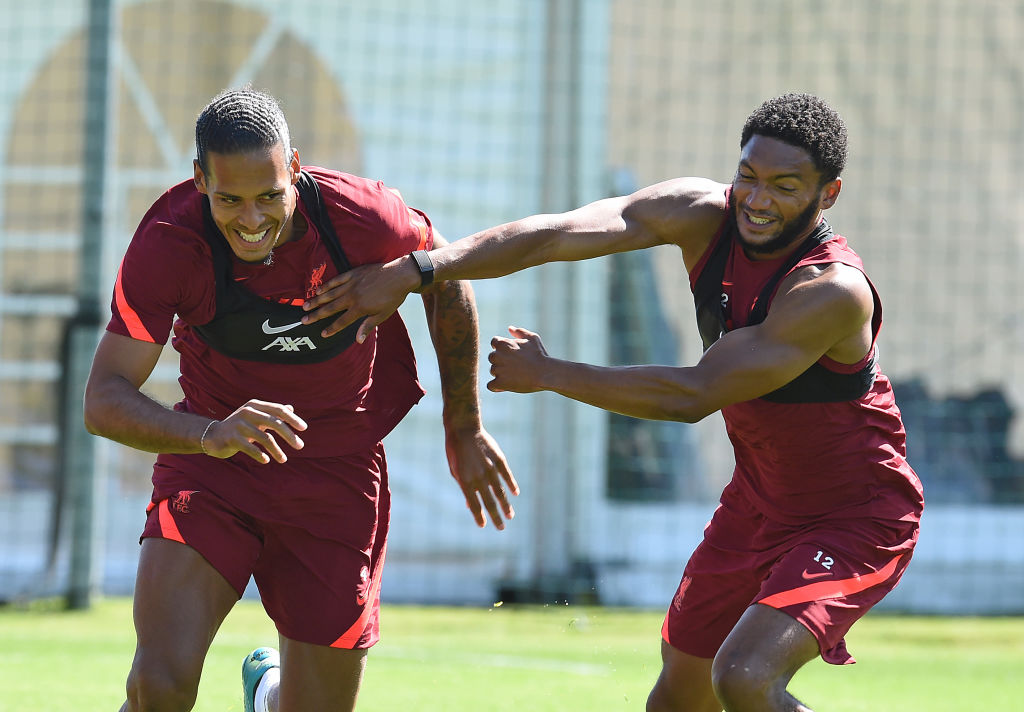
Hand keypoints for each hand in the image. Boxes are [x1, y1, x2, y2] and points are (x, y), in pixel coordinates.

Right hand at [202, 400, 306, 463]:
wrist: (212, 436)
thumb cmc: (239, 427)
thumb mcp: (255, 417)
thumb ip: (272, 413)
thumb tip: (291, 408)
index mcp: (255, 405)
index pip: (278, 410)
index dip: (292, 419)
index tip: (304, 428)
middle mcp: (247, 412)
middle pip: (274, 422)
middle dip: (289, 435)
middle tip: (300, 446)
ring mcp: (238, 424)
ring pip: (265, 438)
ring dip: (277, 450)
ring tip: (284, 460)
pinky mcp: (231, 437)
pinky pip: (250, 448)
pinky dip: (260, 455)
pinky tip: (266, 461)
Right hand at [302, 259, 418, 341]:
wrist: (400, 276)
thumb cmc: (393, 297)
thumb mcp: (383, 315)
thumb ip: (368, 326)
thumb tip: (357, 340)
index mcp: (360, 308)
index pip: (342, 321)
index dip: (331, 328)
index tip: (322, 334)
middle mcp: (352, 296)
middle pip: (331, 308)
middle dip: (316, 315)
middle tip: (304, 320)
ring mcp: (352, 284)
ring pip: (330, 294)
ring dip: (317, 300)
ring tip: (305, 306)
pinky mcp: (353, 273)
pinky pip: (336, 280)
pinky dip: (327, 285)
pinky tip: (318, 290)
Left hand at [445, 425, 518, 529]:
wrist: (464, 429)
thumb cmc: (455, 451)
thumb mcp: (455, 470)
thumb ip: (464, 487)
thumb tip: (470, 505)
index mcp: (465, 481)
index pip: (474, 504)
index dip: (479, 516)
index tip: (484, 525)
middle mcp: (478, 477)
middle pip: (489, 502)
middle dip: (495, 517)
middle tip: (501, 528)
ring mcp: (490, 468)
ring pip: (500, 492)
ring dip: (505, 505)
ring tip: (510, 516)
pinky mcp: (499, 459)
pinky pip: (507, 475)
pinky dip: (512, 485)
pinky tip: (515, 493)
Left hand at [487, 326, 547, 392]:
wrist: (545, 373)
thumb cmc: (540, 355)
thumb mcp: (532, 338)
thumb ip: (520, 332)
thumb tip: (510, 328)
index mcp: (503, 343)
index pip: (494, 342)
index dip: (502, 348)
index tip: (512, 354)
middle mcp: (497, 355)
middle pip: (492, 358)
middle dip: (501, 361)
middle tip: (516, 366)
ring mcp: (497, 370)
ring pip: (493, 371)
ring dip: (501, 373)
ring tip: (517, 375)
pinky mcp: (500, 383)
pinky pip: (491, 386)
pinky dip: (497, 387)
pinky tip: (506, 386)